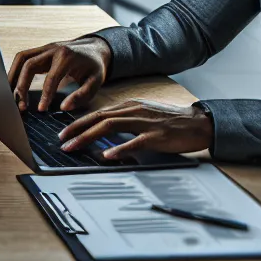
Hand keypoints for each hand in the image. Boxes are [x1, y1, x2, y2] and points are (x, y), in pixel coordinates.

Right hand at [8, 36, 112, 112]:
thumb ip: (82, 95)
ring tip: (11, 96)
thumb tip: (64, 107)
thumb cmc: (95, 67)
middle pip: (29, 65)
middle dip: (22, 86)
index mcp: (67, 57)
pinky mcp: (40, 50)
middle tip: (20, 106)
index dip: (45, 95)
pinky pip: (23, 58)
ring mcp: (44, 48)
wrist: (95, 48)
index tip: (40, 110)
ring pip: (21, 58)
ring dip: (13, 76)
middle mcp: (52, 49)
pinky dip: (16, 70)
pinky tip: (15, 85)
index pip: (51, 77)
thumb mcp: (96, 81)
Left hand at [58, 98, 213, 159]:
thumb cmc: (170, 121)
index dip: (79, 122)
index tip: (64, 132)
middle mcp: (133, 110)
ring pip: (110, 126)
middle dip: (76, 129)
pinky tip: (106, 155)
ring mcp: (144, 122)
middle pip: (98, 118)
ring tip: (74, 147)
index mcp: (130, 106)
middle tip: (61, 141)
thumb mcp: (144, 116)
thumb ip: (125, 121)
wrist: (198, 123)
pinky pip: (134, 141)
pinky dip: (118, 148)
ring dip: (88, 137)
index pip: (98, 113)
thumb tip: (104, 131)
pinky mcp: (156, 135)